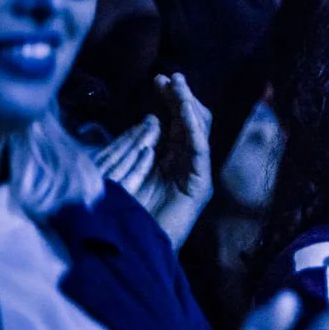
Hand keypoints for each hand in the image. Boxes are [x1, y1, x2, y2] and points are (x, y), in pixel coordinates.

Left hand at [94, 73, 212, 249]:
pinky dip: (196, 131)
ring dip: (189, 107)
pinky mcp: (199, 187)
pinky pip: (201, 153)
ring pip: (200, 132)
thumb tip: (148, 119)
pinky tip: (186, 113)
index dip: (170, 99)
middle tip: (168, 78)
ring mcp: (196, 175)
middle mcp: (187, 164)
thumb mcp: (128, 172)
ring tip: (177, 87)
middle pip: (192, 122)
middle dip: (181, 97)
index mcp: (172, 160)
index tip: (158, 80)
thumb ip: (138, 148)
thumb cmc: (127, 216)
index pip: (178, 122)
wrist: (137, 251)